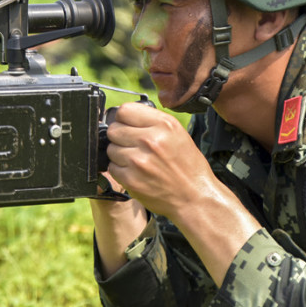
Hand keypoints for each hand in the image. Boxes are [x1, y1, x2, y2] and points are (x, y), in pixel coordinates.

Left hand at [105, 102, 217, 219]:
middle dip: (120, 137)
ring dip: (120, 154)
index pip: (124, 110)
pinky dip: (120, 170)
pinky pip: (112, 167)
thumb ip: (152, 121)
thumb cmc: (187, 165)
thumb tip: (125, 115)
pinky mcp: (131, 179)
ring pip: (111, 149)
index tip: (128, 125)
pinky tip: (135, 172)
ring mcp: (139, 160)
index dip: (124, 119)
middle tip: (133, 145)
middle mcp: (150, 140)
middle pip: (114, 129)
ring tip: (137, 160)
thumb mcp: (177, 133)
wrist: (194, 196)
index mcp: (163, 124)